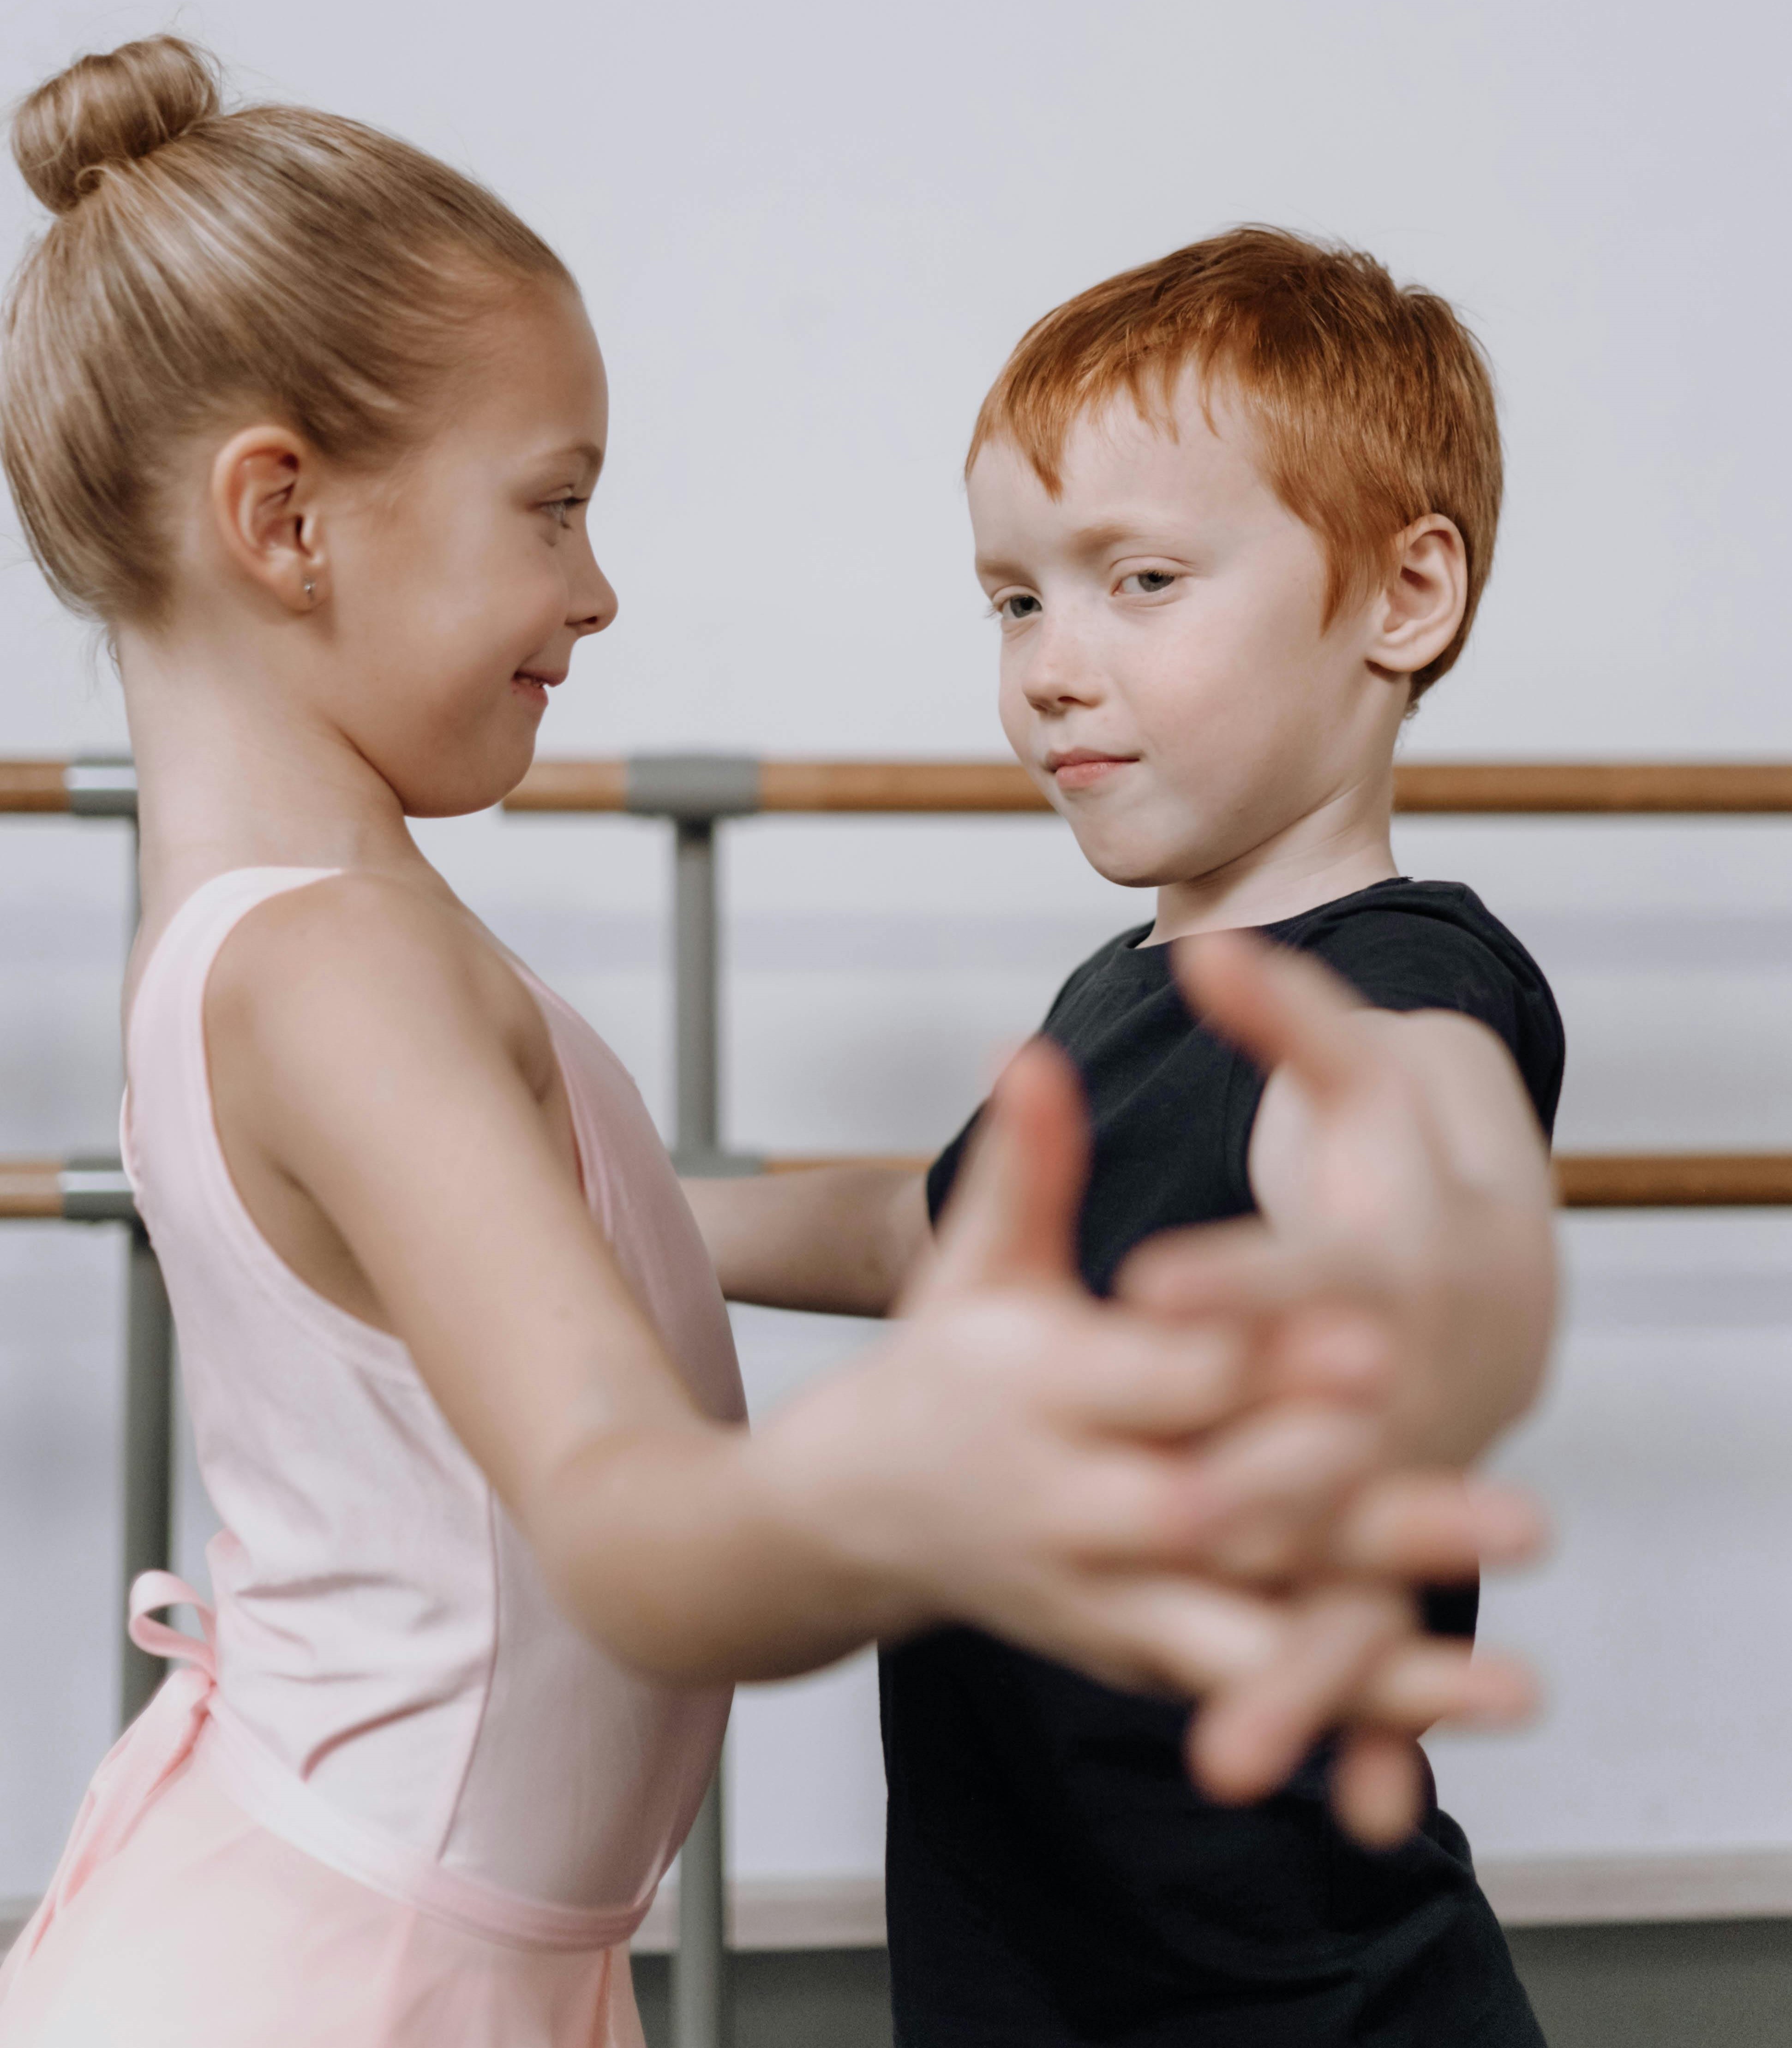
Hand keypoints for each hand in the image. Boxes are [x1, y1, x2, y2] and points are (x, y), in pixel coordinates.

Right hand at [753, 1033, 1538, 1832]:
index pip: (1162, 1378)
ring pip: (1242, 1635)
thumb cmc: (944, 1364)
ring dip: (1378, 1656)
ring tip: (1515, 1670)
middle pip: (1213, 1515)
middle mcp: (1066, 1504)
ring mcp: (1096, 1596)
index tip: (1375, 1341)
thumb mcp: (975, 1264)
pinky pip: (1248, 1686)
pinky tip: (1466, 1705)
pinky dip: (1355, 1714)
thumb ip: (1022, 1166)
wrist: (858, 1511)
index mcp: (1037, 1391)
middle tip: (1506, 1506)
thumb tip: (1028, 1047)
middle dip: (1348, 1513)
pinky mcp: (1128, 1654)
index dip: (1264, 1361)